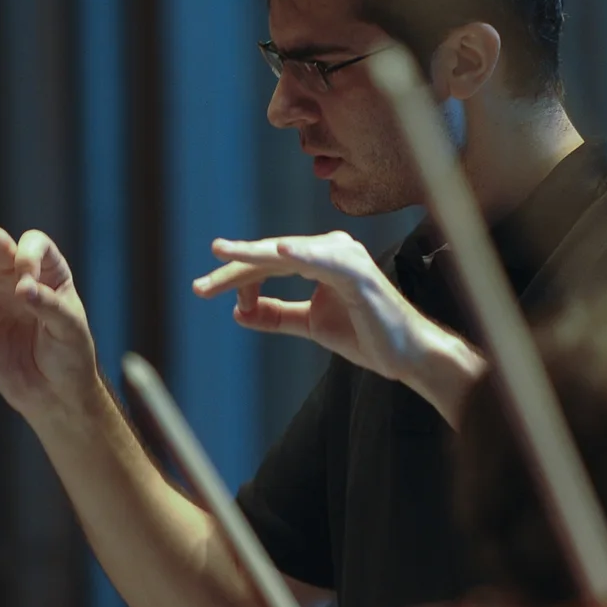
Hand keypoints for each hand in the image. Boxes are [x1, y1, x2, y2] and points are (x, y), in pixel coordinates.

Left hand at [191, 233, 451, 380]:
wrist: (405, 356)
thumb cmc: (365, 335)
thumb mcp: (311, 324)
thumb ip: (277, 315)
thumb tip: (238, 312)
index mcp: (320, 259)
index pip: (268, 264)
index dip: (235, 277)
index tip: (205, 290)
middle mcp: (332, 251)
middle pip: (271, 256)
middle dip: (233, 270)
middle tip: (201, 283)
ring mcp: (346, 258)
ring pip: (289, 253)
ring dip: (254, 255)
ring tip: (223, 255)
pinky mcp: (359, 273)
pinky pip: (325, 261)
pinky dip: (303, 253)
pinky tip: (278, 251)